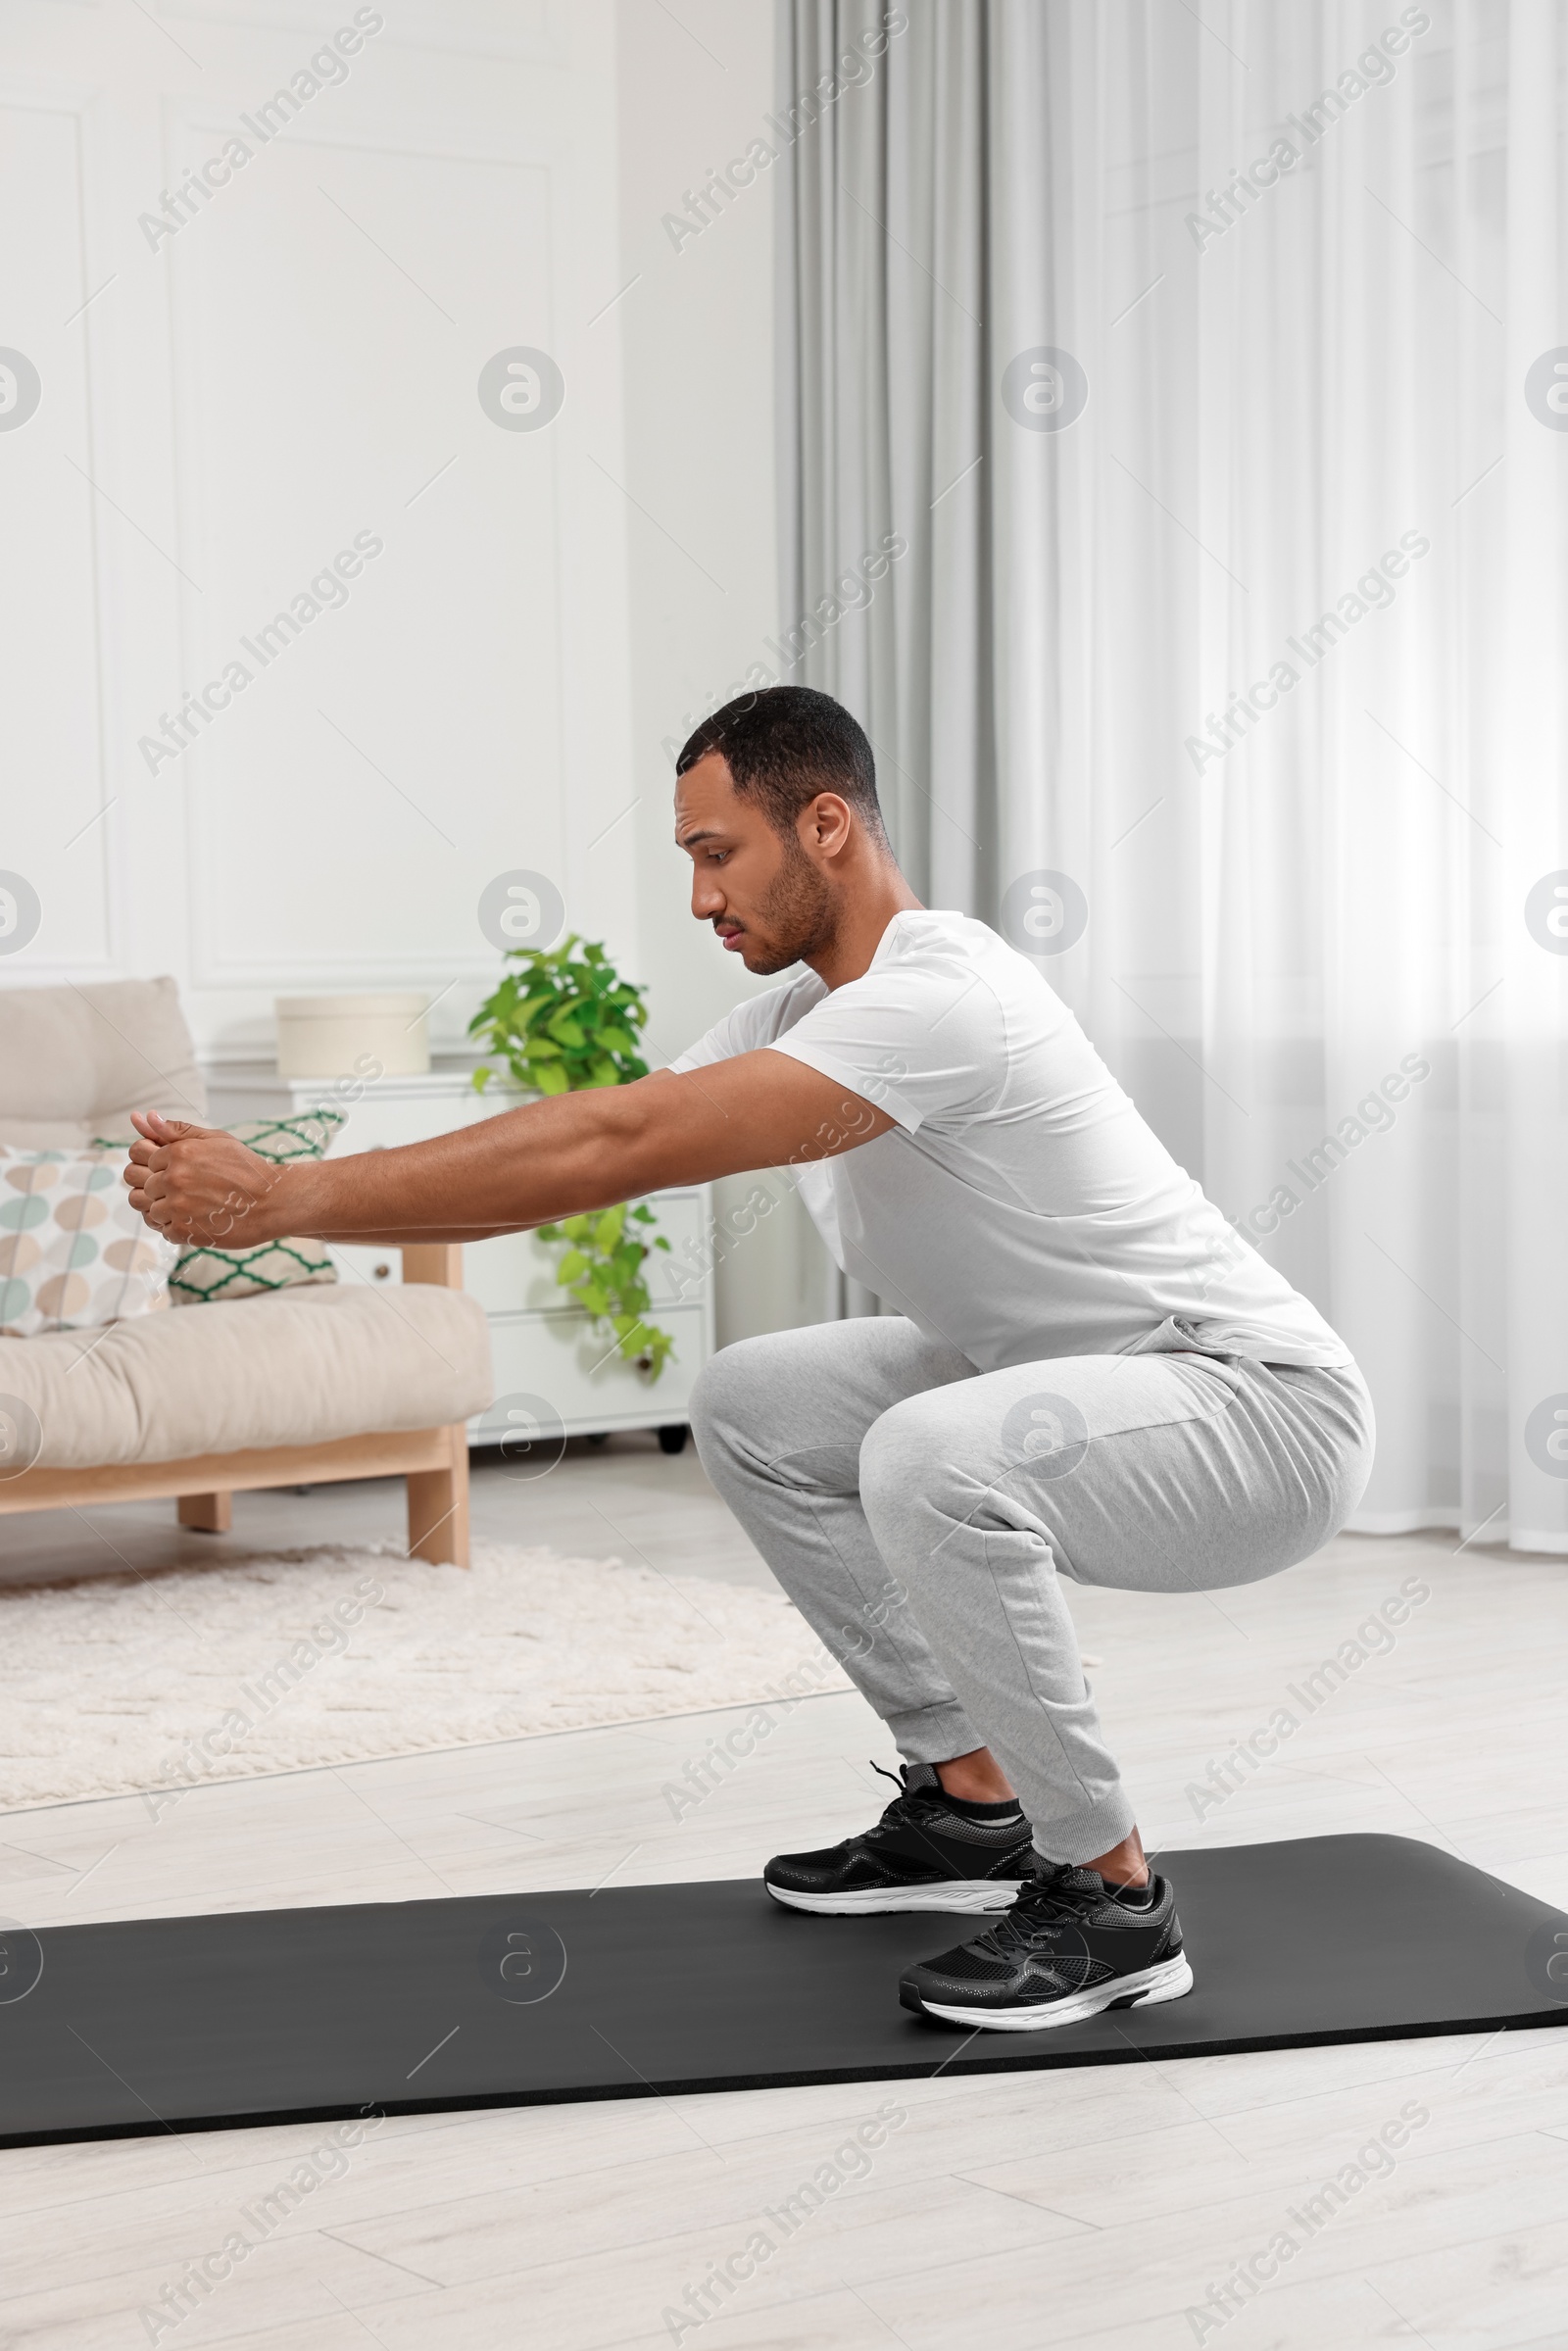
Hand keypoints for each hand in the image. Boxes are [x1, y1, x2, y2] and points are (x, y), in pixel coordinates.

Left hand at [123, 1112, 291, 1246]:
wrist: (273, 1201)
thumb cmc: (247, 1169)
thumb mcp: (215, 1140)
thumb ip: (177, 1130)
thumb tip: (144, 1116)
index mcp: (179, 1152)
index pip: (140, 1156)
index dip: (157, 1163)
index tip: (178, 1170)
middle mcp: (174, 1178)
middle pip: (137, 1184)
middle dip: (154, 1186)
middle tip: (181, 1190)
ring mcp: (178, 1206)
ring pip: (147, 1209)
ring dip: (163, 1209)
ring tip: (188, 1206)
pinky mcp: (184, 1231)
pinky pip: (163, 1230)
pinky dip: (176, 1227)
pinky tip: (197, 1219)